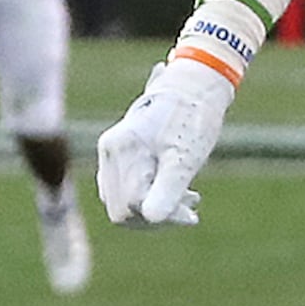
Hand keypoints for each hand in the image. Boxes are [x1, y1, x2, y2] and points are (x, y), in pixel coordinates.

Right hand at [98, 57, 234, 227]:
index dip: (159, 219)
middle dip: (157, 216)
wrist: (196, 86)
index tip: (192, 215)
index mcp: (119, 150)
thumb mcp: (185, 160)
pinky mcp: (122, 153)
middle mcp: (109, 151)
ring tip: (192, 200)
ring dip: (157, 207)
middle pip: (121, 209)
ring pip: (124, 201)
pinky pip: (128, 187)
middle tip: (192, 207)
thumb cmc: (194, 120)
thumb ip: (167, 190)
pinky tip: (183, 193)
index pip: (128, 208)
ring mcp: (113, 152)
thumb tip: (152, 219)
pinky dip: (153, 195)